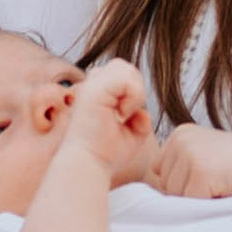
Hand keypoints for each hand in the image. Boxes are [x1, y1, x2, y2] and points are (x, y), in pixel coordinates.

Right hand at [63, 60, 157, 184]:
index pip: (120, 75)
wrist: (88, 164)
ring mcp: (92, 87)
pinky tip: (123, 114)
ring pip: (125, 69)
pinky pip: (125, 78)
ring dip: (134, 92)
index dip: (130, 92)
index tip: (125, 117)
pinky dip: (132, 96)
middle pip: (123, 67)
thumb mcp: (131, 135)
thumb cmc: (105, 155)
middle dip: (134, 89)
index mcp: (96, 94)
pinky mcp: (94, 91)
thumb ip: (140, 120)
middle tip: (127, 115)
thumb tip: (143, 112)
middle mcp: (92, 87)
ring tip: (124, 114)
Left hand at [151, 123, 231, 201]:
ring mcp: (189, 153)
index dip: (183, 182)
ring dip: (196, 199)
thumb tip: (150, 198)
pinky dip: (206, 204)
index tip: (208, 175)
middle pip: (164, 184)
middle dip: (187, 192)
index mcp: (179, 134)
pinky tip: (223, 189)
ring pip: (174, 196)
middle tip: (216, 181)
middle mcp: (180, 139)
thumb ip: (180, 167)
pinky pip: (190, 202)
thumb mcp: (204, 156)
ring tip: (220, 185)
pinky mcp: (200, 171)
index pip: (159, 171)